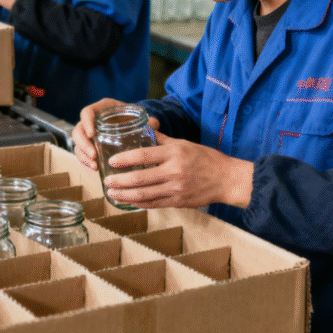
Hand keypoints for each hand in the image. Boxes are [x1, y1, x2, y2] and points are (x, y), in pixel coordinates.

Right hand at [73, 98, 150, 171]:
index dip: (87, 122)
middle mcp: (91, 121)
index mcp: (101, 109)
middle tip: (94, 156)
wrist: (132, 124)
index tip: (93, 134)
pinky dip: (85, 163)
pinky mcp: (90, 147)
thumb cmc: (133, 118)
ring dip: (83, 157)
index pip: (87, 112)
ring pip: (78, 145)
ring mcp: (89, 135)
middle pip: (78, 131)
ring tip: (95, 167)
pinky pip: (82, 155)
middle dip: (84, 145)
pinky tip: (94, 171)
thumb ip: (147, 120)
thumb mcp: (139, 117)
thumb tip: (154, 124)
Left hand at [103, 133, 254, 209]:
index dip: (124, 159)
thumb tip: (144, 129)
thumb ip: (162, 140)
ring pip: (144, 194)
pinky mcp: (179, 202)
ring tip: (111, 193)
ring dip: (124, 195)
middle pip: (140, 178)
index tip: (111, 161)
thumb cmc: (206, 158)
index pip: (143, 155)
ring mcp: (176, 189)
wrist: (227, 179)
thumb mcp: (184, 143)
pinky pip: (154, 204)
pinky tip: (129, 201)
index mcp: (174, 153)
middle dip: (119, 181)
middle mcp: (174, 171)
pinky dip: (139, 203)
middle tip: (106, 181)